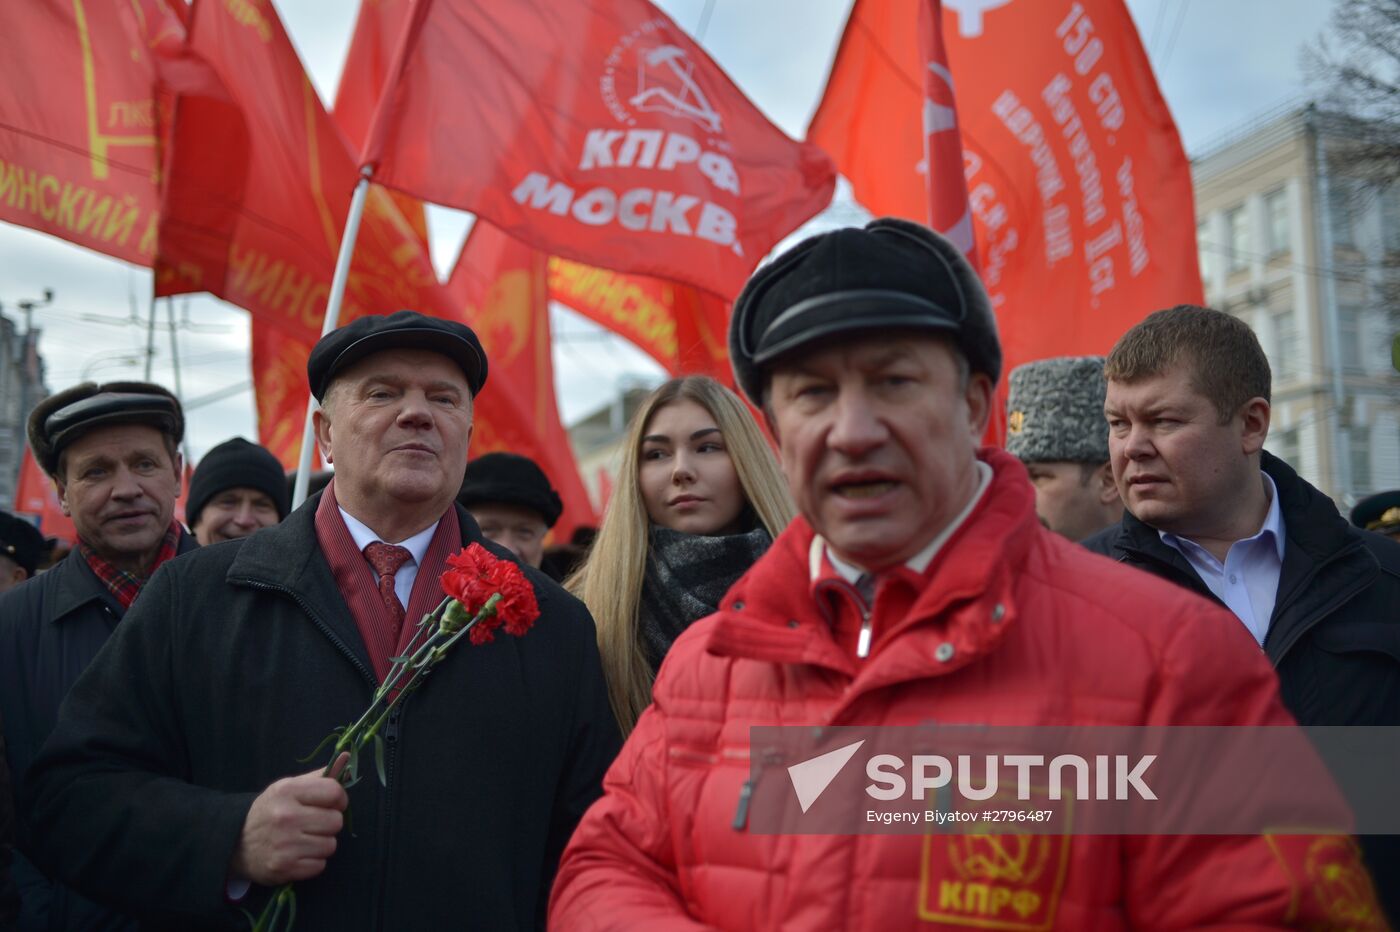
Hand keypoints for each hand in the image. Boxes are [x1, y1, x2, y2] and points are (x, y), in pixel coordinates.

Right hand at [230, 753, 349, 885]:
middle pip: (336, 821)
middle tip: (313, 824)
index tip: (330, 804)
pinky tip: (298, 854)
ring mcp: (284, 844)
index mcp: (288, 791)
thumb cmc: (270, 811)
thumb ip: (320, 776)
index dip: (339, 799)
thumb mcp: (289, 787)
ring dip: (322, 844)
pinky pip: (320, 866)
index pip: (335, 792)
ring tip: (304, 840)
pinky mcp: (284, 868)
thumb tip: (346, 757)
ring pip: (330, 845)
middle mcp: (286, 817)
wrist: (235, 843)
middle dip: (329, 823)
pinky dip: (313, 862)